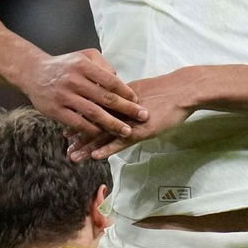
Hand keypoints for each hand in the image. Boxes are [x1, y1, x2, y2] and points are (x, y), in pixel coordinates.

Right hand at [21, 49, 146, 145]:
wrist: (33, 72)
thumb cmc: (64, 65)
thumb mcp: (83, 56)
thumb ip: (102, 65)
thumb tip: (119, 80)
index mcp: (83, 66)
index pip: (110, 81)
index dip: (126, 92)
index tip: (138, 101)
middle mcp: (74, 80)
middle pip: (105, 98)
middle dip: (127, 109)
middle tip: (143, 117)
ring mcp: (64, 96)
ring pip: (93, 113)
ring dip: (112, 124)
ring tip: (127, 131)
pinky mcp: (56, 110)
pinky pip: (78, 123)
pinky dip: (91, 130)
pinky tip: (103, 135)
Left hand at [67, 68, 203, 160]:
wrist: (181, 91)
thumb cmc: (165, 92)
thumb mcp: (140, 94)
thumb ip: (125, 99)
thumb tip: (115, 102)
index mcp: (117, 100)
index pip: (93, 112)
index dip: (80, 121)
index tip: (67, 131)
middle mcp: (119, 110)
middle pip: (93, 124)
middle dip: (78, 136)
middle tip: (66, 147)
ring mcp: (128, 121)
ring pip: (103, 135)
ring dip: (87, 146)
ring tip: (73, 156)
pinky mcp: (140, 130)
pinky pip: (120, 141)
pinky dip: (107, 148)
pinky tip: (95, 156)